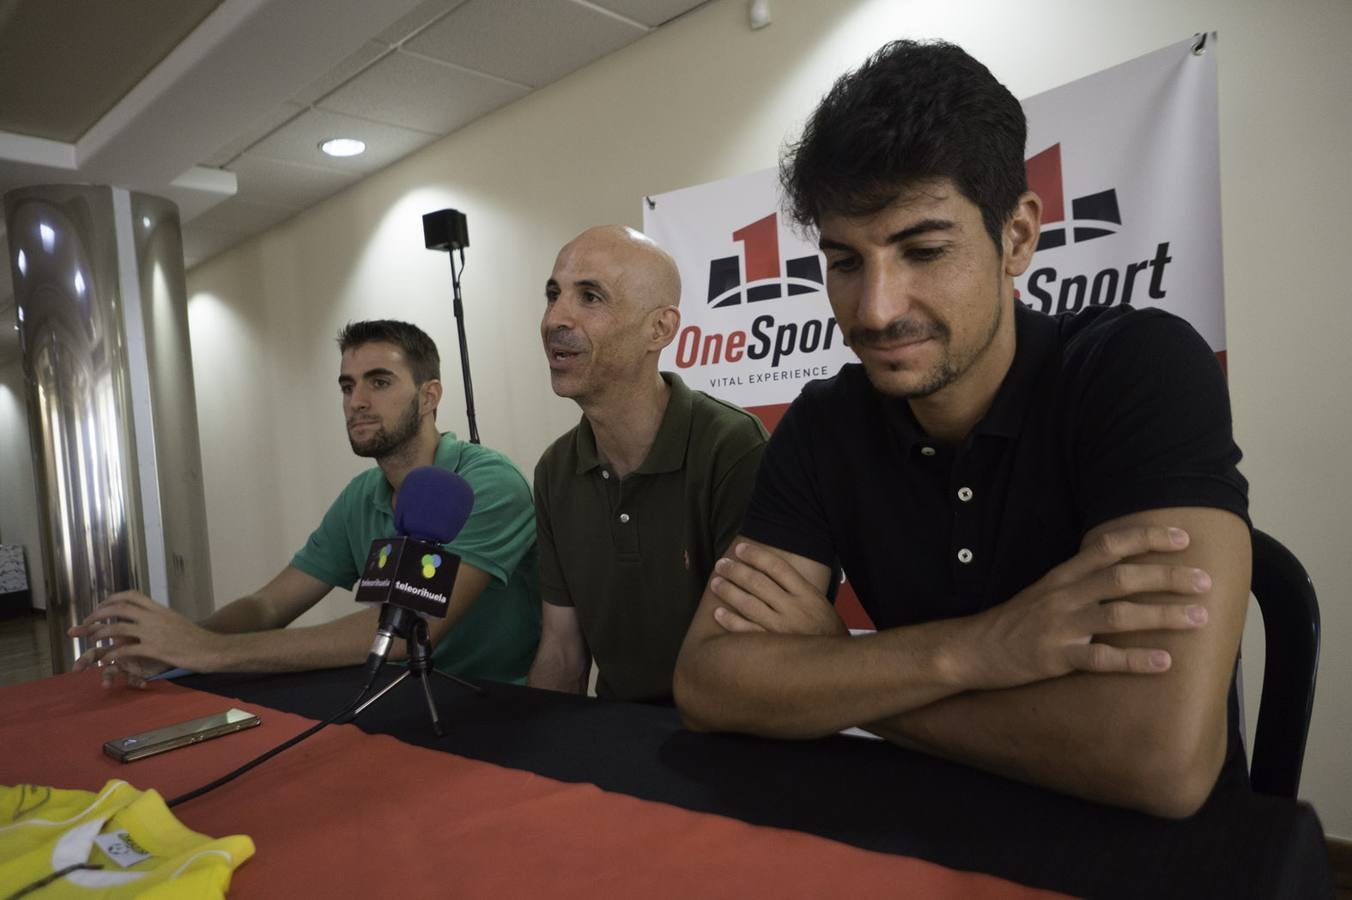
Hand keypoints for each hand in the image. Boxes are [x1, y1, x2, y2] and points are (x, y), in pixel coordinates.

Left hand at [69, 591, 215, 686]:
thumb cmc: (196, 638)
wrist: (212, 649)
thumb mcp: (176, 621)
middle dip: (98, 614)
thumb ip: (159, 618)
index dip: (112, 599)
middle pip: (119, 608)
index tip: (101, 606)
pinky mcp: (154, 649)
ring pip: (117, 627)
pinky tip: (105, 659)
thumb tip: (147, 617)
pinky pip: (125, 649)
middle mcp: (154, 617)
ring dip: (100, 633)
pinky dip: (111, 654)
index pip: (131, 595)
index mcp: (159, 609)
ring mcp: (153, 632)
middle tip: (87, 623)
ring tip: (91, 641)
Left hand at [709, 542, 846, 635]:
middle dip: (736, 570)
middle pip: (758, 582)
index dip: (756, 555)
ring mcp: (782, 628)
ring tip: (716, 582)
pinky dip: (730, 621)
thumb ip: (798, 589)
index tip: (740, 549)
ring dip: (728, 590)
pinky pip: (746, 631)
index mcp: (807, 594)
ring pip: (749, 604)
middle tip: (721, 564)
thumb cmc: (827, 632)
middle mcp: (794, 608)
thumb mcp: (820, 604)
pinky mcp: (773, 647)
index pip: (777, 567)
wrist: (838, 665)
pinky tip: (718, 613)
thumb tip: (769, 570)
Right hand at [958, 525, 1211, 689]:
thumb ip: (1081, 579)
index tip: (1183, 537)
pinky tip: (1164, 662)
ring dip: (1163, 615)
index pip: (1109, 547)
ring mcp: (1060, 627)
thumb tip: (1124, 570)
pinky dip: (1135, 660)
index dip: (1147, 538)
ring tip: (1199, 619)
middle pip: (1122, 578)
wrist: (972, 649)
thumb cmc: (1015, 621)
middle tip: (1205, 581)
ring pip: (1119, 615)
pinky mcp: (1056, 658)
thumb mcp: (1045, 590)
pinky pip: (1101, 658)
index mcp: (1062, 576)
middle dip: (1167, 577)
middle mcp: (1064, 596)